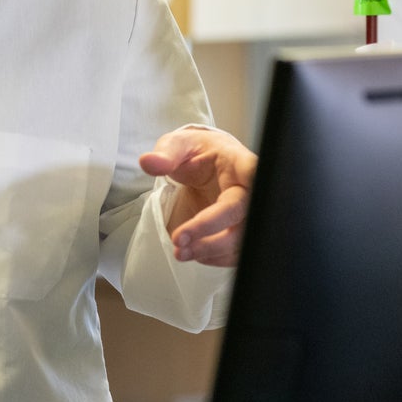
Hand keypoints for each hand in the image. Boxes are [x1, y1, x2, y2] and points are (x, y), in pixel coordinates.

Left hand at [139, 127, 255, 266]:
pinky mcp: (239, 229)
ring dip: (213, 250)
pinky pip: (237, 250)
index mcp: (238, 162)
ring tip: (181, 252)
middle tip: (179, 239)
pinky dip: (216, 257)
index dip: (252, 190)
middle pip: (245, 214)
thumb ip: (165, 154)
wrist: (204, 162)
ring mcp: (247, 212)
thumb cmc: (196, 151)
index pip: (253, 174)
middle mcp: (248, 189)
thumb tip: (149, 162)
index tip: (228, 208)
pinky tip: (195, 254)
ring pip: (244, 238)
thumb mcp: (177, 145)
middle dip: (212, 230)